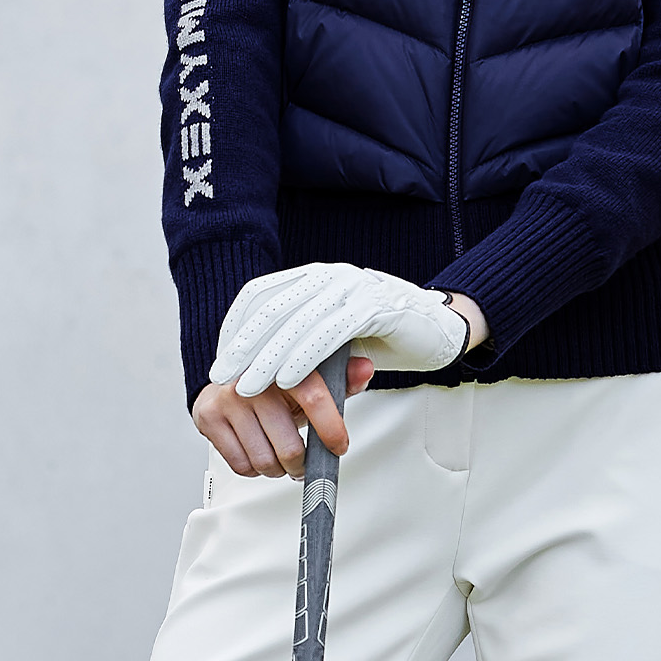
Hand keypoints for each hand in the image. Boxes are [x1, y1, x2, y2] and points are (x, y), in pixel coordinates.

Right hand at [191, 358, 375, 474]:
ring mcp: (229, 399)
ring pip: (265, 462)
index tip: (339, 446)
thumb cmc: (277, 378)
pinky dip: (255, 469)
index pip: (313, 399)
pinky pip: (241, 465)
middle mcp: (254, 379)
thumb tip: (365, 370)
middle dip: (302, 463)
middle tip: (305, 461)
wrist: (231, 370)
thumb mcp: (313, 373)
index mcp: (284, 362)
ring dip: (279, 469)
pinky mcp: (209, 417)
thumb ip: (342, 376)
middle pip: (289, 446)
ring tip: (282, 455)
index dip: (331, 429)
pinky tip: (259, 449)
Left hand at [208, 262, 474, 396]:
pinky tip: (287, 381)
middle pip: (275, 306)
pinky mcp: (374, 307)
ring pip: (299, 322)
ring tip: (248, 386)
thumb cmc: (382, 334)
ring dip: (269, 357)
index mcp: (317, 275)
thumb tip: (255, 362)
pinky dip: (304, 358)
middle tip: (223, 373)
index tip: (221, 354)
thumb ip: (302, 337)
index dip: (237, 323)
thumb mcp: (334, 332)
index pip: (263, 292)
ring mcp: (353, 287)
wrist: (439, 328)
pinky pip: (330, 333)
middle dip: (244, 343)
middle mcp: (331, 274)